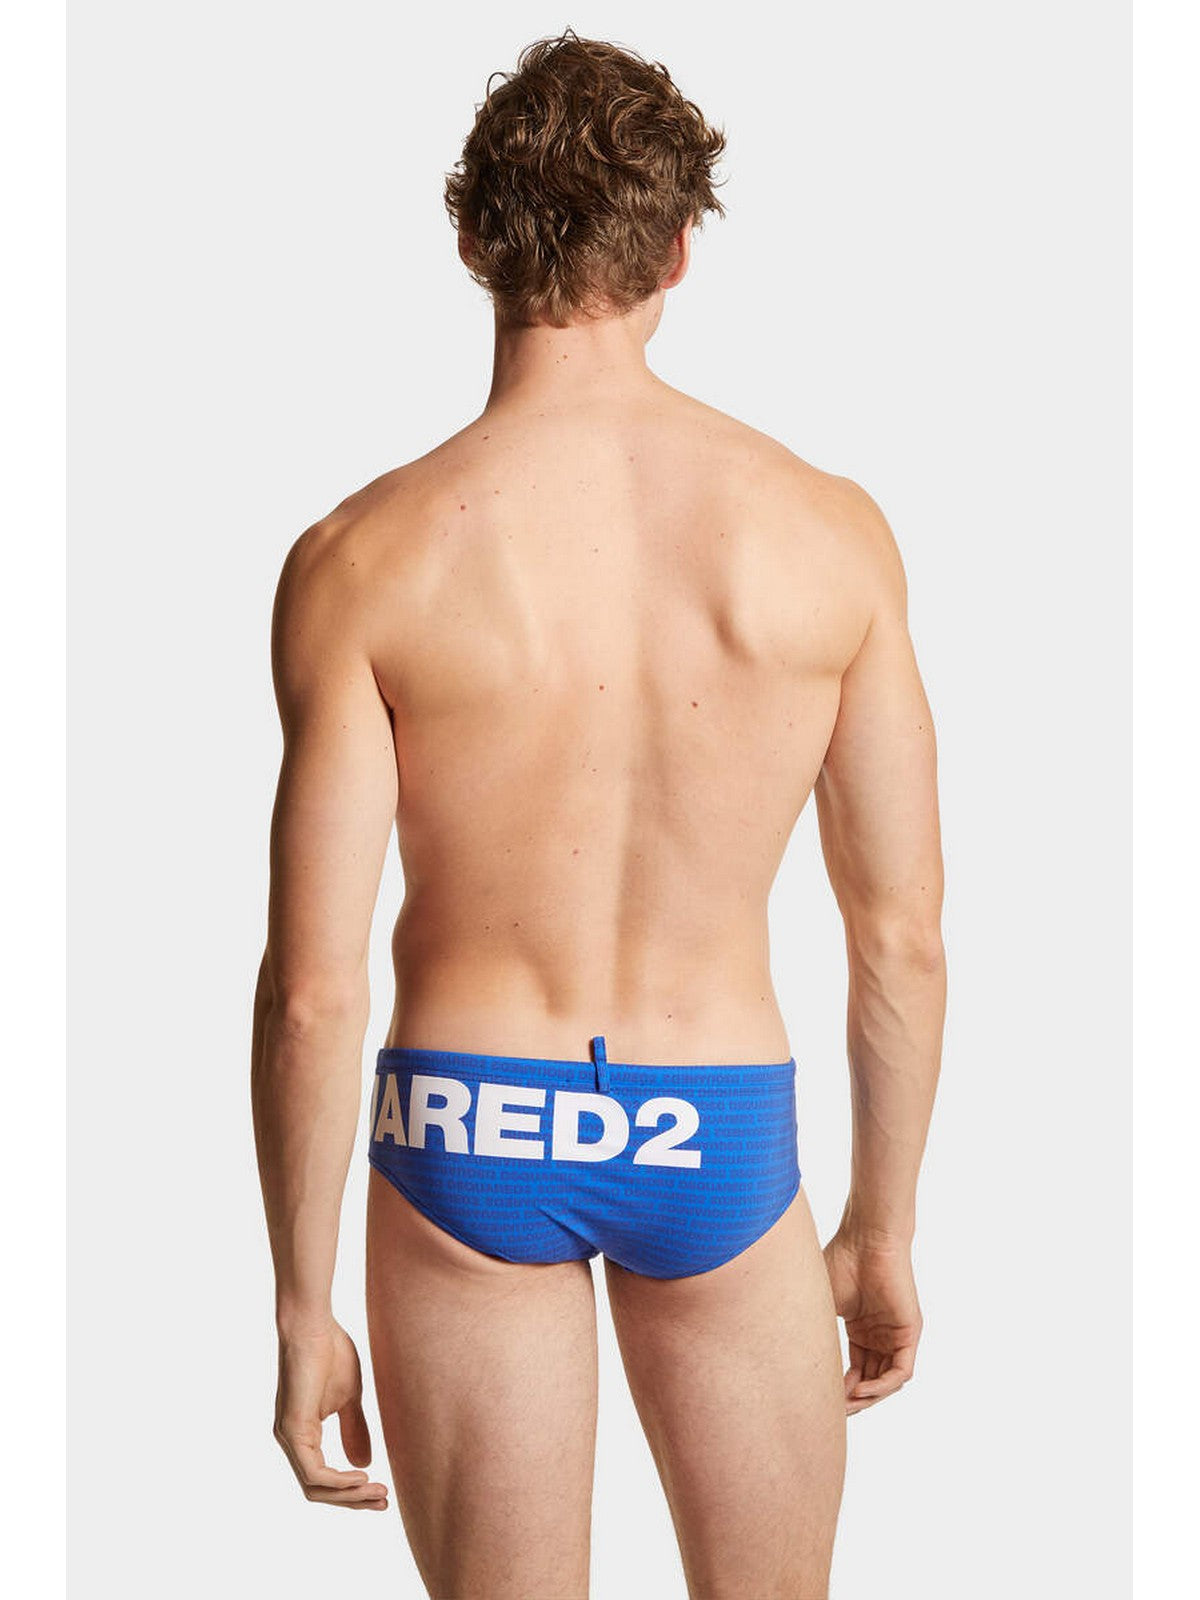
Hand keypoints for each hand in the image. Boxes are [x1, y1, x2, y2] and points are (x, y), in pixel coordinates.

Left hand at [272, 1320, 389, 1509]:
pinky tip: (361, 1478)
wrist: (313, 1324)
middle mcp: (291, 1441)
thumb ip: (353, 1430)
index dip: (352, 1491)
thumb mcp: (349, 1398)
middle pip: (319, 1490)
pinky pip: (313, 1472)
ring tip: (378, 1492)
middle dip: (353, 1501)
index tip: (382, 1492)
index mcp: (303, 1434)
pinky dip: (338, 1482)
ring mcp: (289, 1437)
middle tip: (384, 1504)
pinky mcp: (292, 1429)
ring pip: (315, 1486)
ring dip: (349, 1495)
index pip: (323, 1478)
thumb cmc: (330, 1351)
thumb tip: (363, 1464)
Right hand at [823, 1228, 922, 1414]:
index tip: (821, 1399)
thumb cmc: (839, 1261)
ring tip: (847, 1403)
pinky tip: (863, 1389)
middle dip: (853, 1399)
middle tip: (834, 1410)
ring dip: (867, 1397)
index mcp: (860, 1329)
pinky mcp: (910, 1333)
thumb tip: (786, 1361)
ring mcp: (895, 1335)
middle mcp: (879, 1335)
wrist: (864, 1240)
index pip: (853, 1370)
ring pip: (886, 1381)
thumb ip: (813, 1332)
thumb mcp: (820, 1304)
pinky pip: (900, 1372)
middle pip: (870, 1380)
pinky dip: (882, 1386)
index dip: (838, 1388)